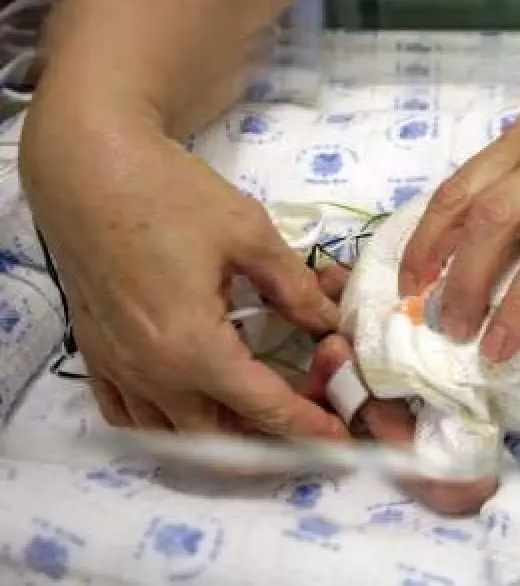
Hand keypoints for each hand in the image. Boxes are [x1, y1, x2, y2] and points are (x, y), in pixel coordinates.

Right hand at [18, 111, 346, 440]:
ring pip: (176, 436)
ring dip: (225, 434)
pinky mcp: (97, 357)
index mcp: (193, 348)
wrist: (88, 170)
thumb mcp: (250, 236)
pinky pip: (132, 417)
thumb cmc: (170, 196)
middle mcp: (151, 374)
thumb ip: (296, 289)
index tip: (343, 435)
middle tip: (311, 406)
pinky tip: (201, 404)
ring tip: (264, 408)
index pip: (264, 408)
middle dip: (273, 434)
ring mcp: (118, 370)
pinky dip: (171, 424)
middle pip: (221, 439)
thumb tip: (331, 322)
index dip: (310, 424)